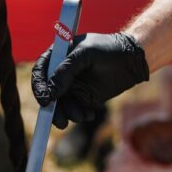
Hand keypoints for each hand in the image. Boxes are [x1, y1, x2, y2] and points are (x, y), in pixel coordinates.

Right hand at [31, 32, 149, 128]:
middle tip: (61, 121)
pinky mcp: (84, 98)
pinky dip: (80, 115)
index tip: (45, 101)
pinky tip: (90, 114)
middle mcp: (61, 73)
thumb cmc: (109, 49)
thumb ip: (66, 71)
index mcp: (58, 56)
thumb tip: (50, 93)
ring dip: (69, 114)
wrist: (133, 60)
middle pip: (48, 94)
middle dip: (53, 109)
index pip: (40, 72)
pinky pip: (76, 111)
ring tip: (82, 116)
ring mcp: (72, 87)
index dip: (39, 87)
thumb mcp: (85, 54)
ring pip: (62, 106)